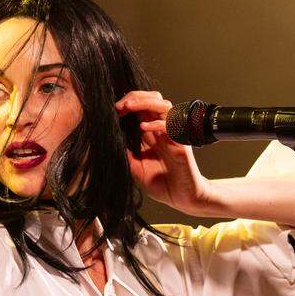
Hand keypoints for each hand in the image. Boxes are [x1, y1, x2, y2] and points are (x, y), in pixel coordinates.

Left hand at [115, 90, 211, 214]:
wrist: (182, 198)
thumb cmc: (164, 184)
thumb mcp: (137, 169)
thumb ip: (126, 155)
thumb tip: (111, 144)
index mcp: (152, 134)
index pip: (143, 107)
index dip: (129, 103)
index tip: (115, 109)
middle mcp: (164, 131)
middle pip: (154, 99)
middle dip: (136, 96)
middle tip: (120, 105)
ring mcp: (173, 136)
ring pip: (164, 106)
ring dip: (145, 102)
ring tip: (129, 107)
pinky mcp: (181, 144)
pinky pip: (172, 126)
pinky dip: (157, 123)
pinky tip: (144, 128)